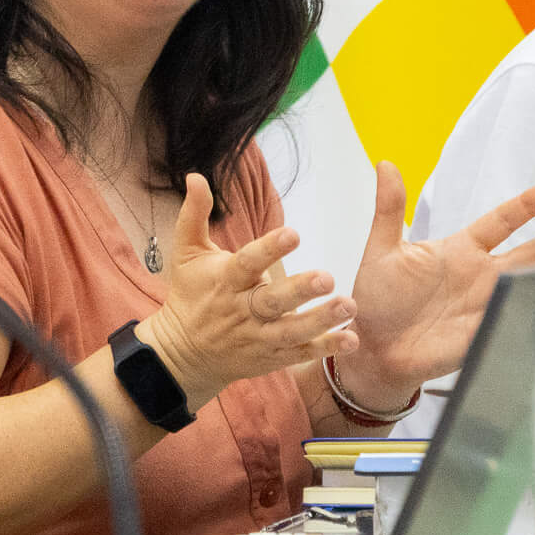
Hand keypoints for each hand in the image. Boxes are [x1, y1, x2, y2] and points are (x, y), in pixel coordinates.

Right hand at [138, 173, 357, 409]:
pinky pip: (300, 353)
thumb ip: (195, 215)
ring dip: (321, 320)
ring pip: (291, 330)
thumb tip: (195, 177)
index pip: (247, 263)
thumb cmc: (190, 294)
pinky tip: (351, 339)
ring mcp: (257, 336)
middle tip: (327, 278)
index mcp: (224, 281)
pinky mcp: (271, 357)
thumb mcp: (187, 253)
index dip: (269, 249)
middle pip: (272, 301)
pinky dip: (325, 347)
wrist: (183, 353)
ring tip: (349, 304)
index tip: (294, 233)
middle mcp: (242, 310)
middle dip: (299, 290)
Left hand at [343, 164, 534, 408]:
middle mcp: (481, 275)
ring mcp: (488, 304)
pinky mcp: (487, 332)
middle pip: (532, 253)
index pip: (501, 222)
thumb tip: (385, 165)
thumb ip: (389, 209)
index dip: (526, 207)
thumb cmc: (377, 298)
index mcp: (461, 250)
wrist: (372, 346)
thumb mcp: (382, 250)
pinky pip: (519, 318)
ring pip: (534, 283)